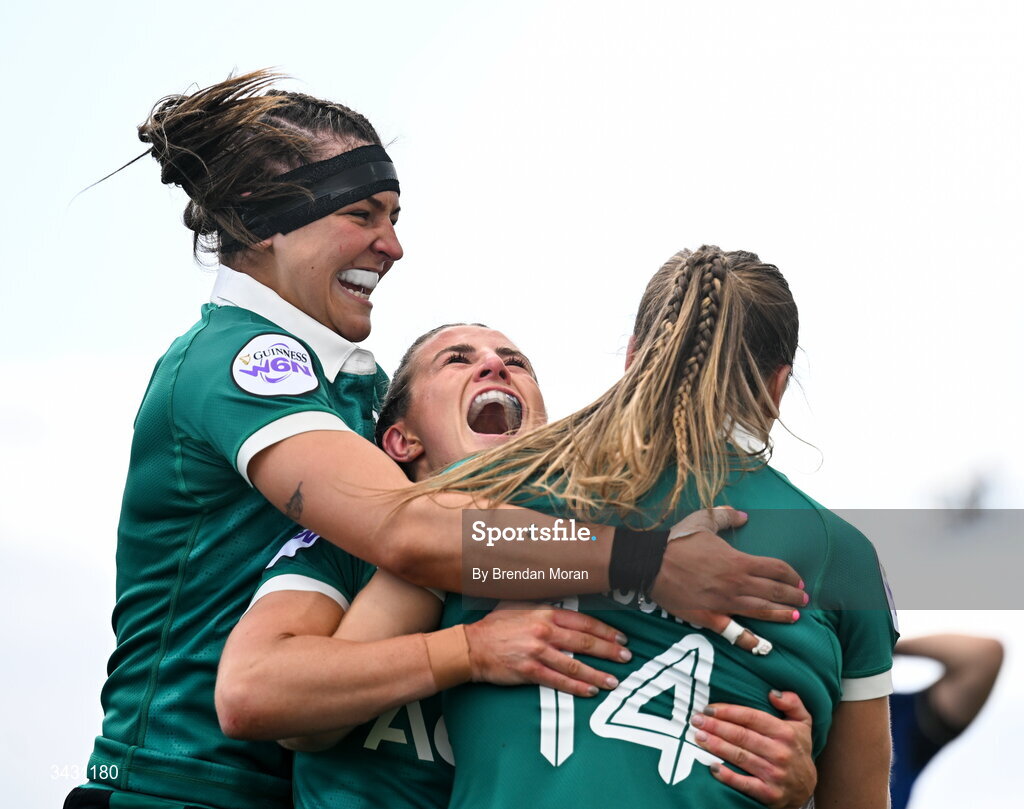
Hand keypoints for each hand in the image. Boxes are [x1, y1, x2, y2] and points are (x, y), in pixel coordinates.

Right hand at [463, 602, 629, 697]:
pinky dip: (577, 687)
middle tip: (626, 658)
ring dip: (598, 674)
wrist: (471, 645)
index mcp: (545, 612)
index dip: (605, 630)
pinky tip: (590, 691)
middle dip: (609, 651)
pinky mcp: (529, 671)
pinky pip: (559, 681)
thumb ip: (543, 605)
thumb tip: (564, 603)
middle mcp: (544, 630)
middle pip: (585, 642)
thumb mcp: (520, 605)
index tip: (621, 637)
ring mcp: (537, 651)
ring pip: (575, 664)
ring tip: (614, 681)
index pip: (583, 621)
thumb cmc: (495, 625)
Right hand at [649, 507, 806, 643]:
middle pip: (774, 591)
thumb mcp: (702, 520)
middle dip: (793, 596)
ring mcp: (724, 603)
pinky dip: (750, 640)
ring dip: (781, 615)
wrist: (650, 563)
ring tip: (794, 617)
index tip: (798, 580)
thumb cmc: (677, 541)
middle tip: (803, 600)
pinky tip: (762, 645)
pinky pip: (734, 633)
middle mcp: (736, 584)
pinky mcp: (709, 617)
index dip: (791, 575)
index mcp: (738, 561)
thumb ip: (725, 516)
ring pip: (761, 612)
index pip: (775, 569)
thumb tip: (743, 514)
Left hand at [691, 690, 815, 808]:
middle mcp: (781, 752)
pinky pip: (744, 784)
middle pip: (742, 735)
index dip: (728, 711)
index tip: (708, 708)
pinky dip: (728, 776)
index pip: (751, 717)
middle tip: (696, 720)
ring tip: (698, 737)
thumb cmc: (797, 747)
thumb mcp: (803, 722)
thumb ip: (792, 702)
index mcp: (785, 732)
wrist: (806, 786)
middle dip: (716, 726)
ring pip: (740, 756)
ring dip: (716, 746)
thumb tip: (773, 693)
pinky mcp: (769, 794)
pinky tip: (712, 767)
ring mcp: (775, 774)